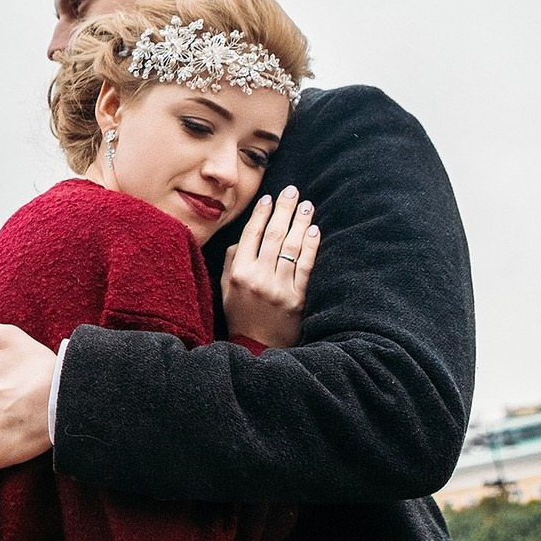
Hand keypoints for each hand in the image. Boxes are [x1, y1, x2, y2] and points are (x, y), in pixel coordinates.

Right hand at [221, 185, 319, 349]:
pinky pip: (306, 268)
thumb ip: (231, 261)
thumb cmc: (240, 316)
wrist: (257, 349)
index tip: (270, 199)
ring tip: (307, 205)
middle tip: (293, 191)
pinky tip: (315, 231)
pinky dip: (311, 247)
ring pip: (292, 248)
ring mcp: (279, 288)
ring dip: (301, 223)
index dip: (262, 215)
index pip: (251, 235)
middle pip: (274, 236)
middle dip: (284, 210)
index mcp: (238, 273)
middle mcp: (258, 278)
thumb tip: (244, 238)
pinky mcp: (297, 299)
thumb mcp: (225, 289)